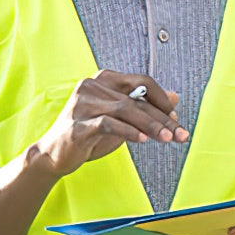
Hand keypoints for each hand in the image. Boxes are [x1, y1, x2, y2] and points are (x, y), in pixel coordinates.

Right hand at [34, 69, 189, 179]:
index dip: (162, 100)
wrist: (54, 155)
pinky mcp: (78, 123)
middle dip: (162, 118)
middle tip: (180, 134)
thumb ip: (144, 107)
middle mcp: (92, 86)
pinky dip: (129, 131)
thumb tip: (174, 97)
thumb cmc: (88, 135)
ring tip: (168, 138)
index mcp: (104, 79)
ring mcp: (84, 104)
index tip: (176, 119)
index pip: (142, 82)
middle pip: (137, 99)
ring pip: (126, 110)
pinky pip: (109, 124)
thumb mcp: (121, 119)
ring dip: (151, 125)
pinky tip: (143, 139)